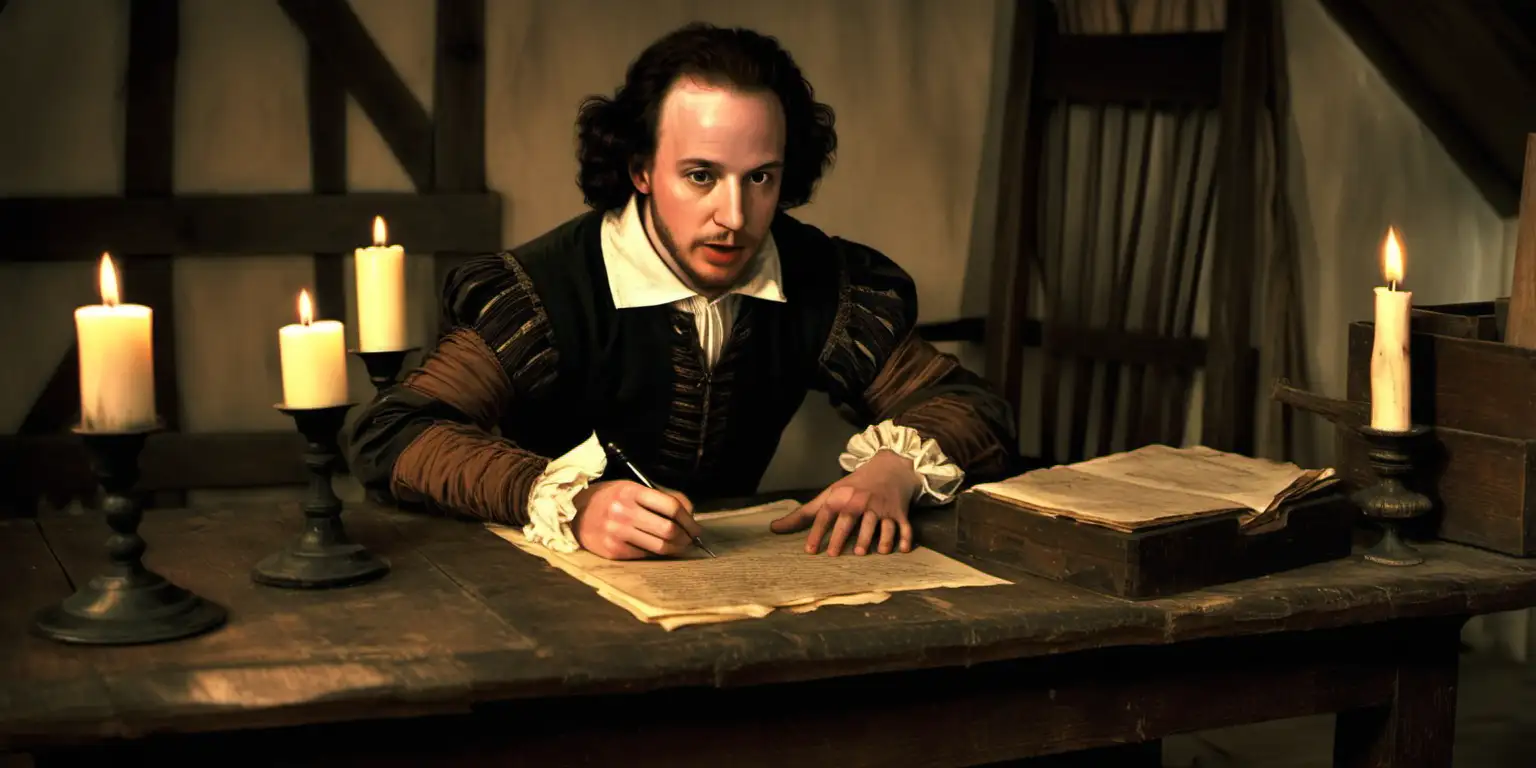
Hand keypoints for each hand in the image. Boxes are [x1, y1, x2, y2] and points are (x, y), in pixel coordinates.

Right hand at [572, 480, 700, 559]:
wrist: (573, 513)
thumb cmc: (609, 499)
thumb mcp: (631, 488)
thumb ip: (659, 498)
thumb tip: (689, 513)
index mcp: (631, 492)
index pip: (671, 506)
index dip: (689, 519)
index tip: (696, 527)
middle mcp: (623, 512)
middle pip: (668, 529)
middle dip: (686, 537)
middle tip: (690, 539)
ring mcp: (617, 533)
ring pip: (659, 546)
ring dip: (676, 548)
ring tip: (679, 546)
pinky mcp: (613, 550)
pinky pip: (645, 555)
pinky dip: (655, 553)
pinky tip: (658, 549)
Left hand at [769, 450, 922, 555]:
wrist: (889, 468)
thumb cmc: (854, 487)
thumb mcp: (829, 495)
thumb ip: (804, 514)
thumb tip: (774, 529)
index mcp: (842, 498)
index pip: (826, 515)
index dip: (817, 532)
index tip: (809, 550)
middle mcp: (862, 502)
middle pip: (850, 520)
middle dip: (842, 536)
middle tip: (834, 554)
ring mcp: (882, 508)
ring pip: (878, 524)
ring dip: (872, 539)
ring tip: (862, 553)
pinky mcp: (900, 513)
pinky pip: (904, 527)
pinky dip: (904, 539)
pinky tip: (901, 550)